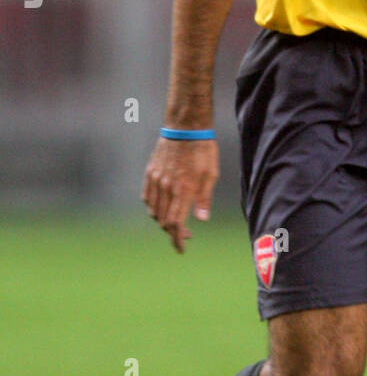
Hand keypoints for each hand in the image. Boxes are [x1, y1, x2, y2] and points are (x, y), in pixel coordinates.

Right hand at [141, 137, 218, 252]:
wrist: (185, 127)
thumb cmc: (203, 150)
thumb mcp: (211, 174)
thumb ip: (204, 198)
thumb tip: (201, 220)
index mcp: (183, 190)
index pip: (175, 223)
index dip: (177, 239)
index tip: (181, 248)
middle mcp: (166, 187)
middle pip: (163, 220)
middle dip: (172, 232)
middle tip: (185, 234)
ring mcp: (156, 180)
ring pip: (153, 210)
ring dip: (162, 221)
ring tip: (174, 221)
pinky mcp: (150, 172)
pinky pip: (146, 197)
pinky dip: (152, 208)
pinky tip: (161, 208)